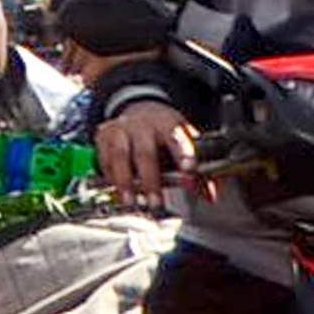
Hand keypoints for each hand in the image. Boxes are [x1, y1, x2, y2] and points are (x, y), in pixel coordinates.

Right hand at [99, 97, 198, 212]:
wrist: (140, 110)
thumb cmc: (165, 132)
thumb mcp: (186, 142)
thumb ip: (200, 169)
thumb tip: (210, 194)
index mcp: (167, 123)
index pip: (177, 138)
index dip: (183, 154)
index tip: (189, 171)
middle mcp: (142, 125)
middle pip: (145, 152)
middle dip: (150, 180)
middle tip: (156, 203)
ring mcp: (120, 129)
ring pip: (119, 155)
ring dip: (125, 181)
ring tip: (131, 202)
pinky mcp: (103, 136)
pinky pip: (104, 159)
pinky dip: (110, 177)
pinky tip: (118, 190)